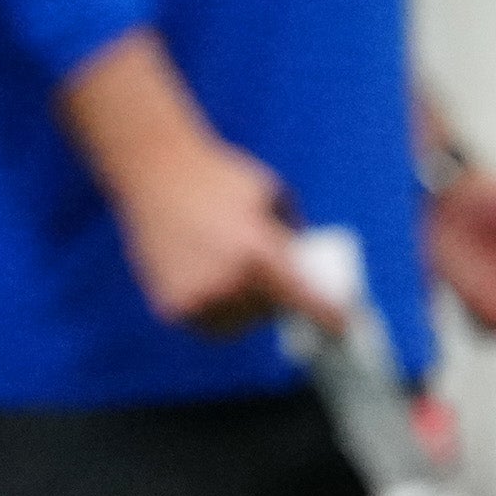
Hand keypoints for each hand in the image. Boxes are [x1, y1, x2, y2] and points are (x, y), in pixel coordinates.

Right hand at [108, 123, 340, 336]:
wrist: (151, 167)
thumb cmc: (215, 176)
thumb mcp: (270, 195)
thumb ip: (290, 234)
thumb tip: (307, 266)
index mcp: (259, 254)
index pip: (310, 304)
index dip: (333, 319)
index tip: (344, 328)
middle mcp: (229, 282)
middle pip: (269, 314)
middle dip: (273, 300)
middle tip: (263, 277)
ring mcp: (197, 297)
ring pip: (236, 324)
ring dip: (241, 310)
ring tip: (229, 277)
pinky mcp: (171, 305)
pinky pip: (204, 322)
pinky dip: (210, 310)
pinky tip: (206, 284)